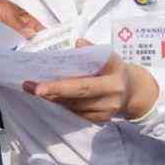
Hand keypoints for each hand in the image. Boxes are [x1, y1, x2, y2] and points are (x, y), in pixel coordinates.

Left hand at [21, 45, 158, 122]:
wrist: (132, 92)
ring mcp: (106, 112)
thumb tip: (77, 43)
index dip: (63, 85)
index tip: (42, 86)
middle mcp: (111, 97)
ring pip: (74, 105)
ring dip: (52, 97)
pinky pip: (76, 112)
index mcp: (114, 77)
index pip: (85, 82)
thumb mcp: (109, 56)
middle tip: (31, 87)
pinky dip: (61, 104)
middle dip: (53, 91)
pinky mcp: (100, 120)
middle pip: (78, 95)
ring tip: (32, 88)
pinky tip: (49, 96)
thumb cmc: (114, 69)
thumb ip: (93, 49)